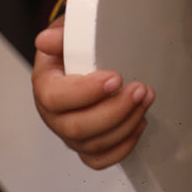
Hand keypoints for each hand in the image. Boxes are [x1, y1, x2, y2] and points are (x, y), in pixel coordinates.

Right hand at [32, 21, 152, 168]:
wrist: (83, 56)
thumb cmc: (76, 45)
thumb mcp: (69, 32)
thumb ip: (62, 35)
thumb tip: (46, 40)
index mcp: (45, 85)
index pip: (56, 99)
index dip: (86, 93)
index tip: (115, 78)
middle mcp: (53, 115)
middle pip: (76, 128)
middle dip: (114, 111)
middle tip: (139, 90)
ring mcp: (69, 133)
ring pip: (94, 145)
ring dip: (126, 124)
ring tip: (146, 99)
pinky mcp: (87, 144)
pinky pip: (100, 159)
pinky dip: (123, 146)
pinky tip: (139, 123)